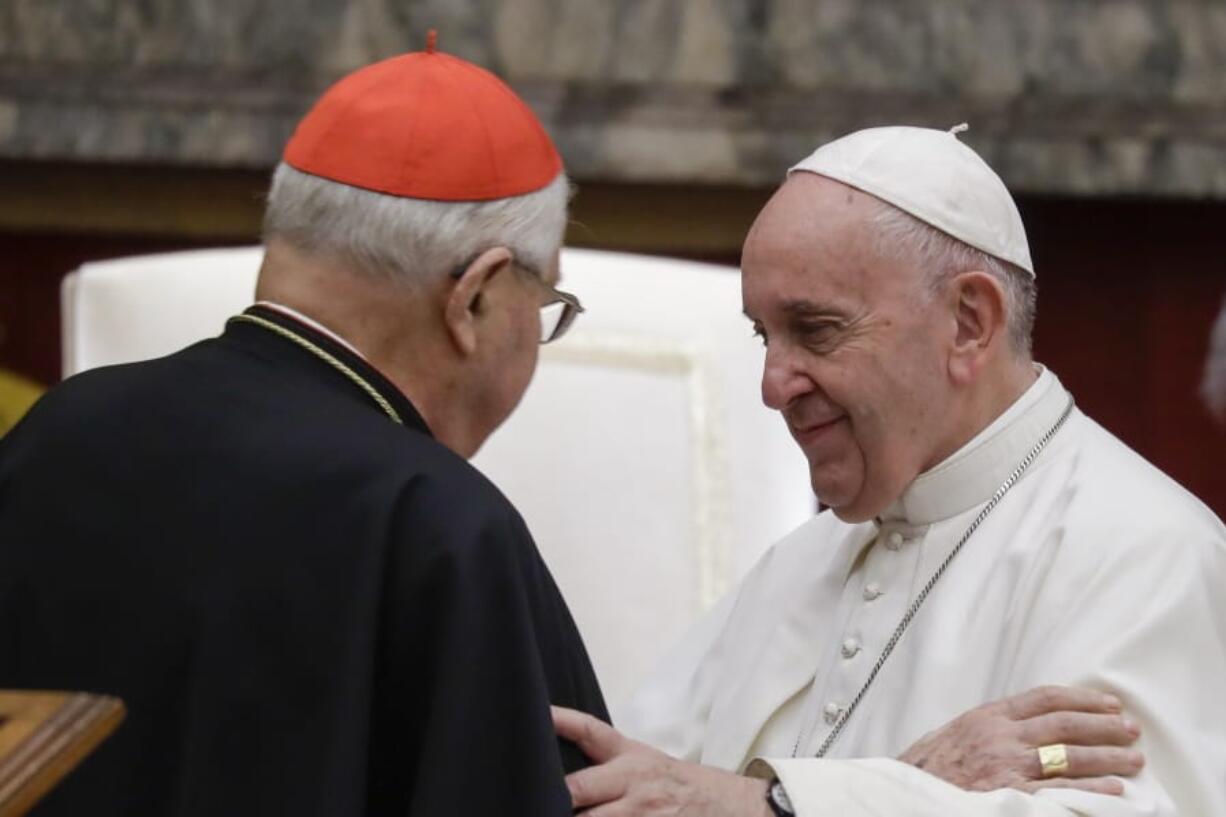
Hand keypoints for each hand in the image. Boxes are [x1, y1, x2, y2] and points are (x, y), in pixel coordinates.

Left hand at [553, 706, 770, 815]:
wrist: (732, 808)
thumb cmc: (682, 786)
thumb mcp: (648, 763)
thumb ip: (609, 764)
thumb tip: (564, 772)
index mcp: (631, 757)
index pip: (589, 731)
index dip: (560, 721)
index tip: (537, 714)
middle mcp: (633, 783)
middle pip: (578, 789)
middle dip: (556, 797)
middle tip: (535, 798)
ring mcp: (642, 815)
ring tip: (549, 814)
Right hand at [898, 685, 1144, 794]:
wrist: (907, 796)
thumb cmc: (926, 769)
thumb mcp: (952, 734)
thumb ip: (986, 726)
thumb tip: (1020, 722)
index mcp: (987, 716)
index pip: (1045, 697)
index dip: (1083, 699)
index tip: (1109, 703)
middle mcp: (1001, 736)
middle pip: (1065, 724)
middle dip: (1105, 725)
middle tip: (1132, 730)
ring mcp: (1008, 767)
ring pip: (1071, 756)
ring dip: (1109, 757)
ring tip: (1135, 759)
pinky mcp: (1012, 797)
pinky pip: (1061, 792)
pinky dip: (1092, 790)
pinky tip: (1115, 790)